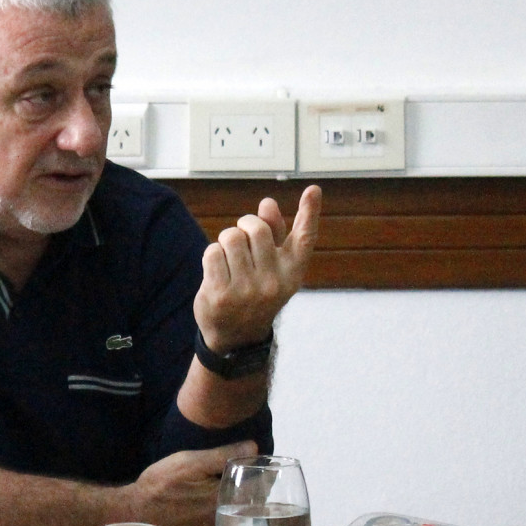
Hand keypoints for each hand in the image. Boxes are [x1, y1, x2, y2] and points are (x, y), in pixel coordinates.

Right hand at [124, 441, 256, 525]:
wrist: (136, 510)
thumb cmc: (162, 484)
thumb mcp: (190, 462)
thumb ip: (222, 455)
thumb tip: (254, 447)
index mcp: (224, 499)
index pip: (257, 488)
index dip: (260, 475)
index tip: (259, 463)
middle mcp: (224, 518)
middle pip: (249, 501)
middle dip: (251, 488)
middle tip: (248, 472)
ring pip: (237, 511)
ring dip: (239, 499)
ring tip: (235, 484)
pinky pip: (223, 518)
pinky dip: (225, 508)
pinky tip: (215, 499)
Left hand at [194, 185, 321, 351]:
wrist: (236, 336)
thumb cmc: (255, 291)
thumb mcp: (272, 268)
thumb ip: (273, 235)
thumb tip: (267, 203)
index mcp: (293, 272)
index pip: (304, 238)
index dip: (310, 212)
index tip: (313, 189)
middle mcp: (274, 282)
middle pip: (253, 228)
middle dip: (242, 226)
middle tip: (240, 240)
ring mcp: (247, 290)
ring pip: (230, 237)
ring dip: (224, 242)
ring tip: (229, 258)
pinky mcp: (221, 294)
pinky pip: (212, 252)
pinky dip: (211, 255)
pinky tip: (217, 270)